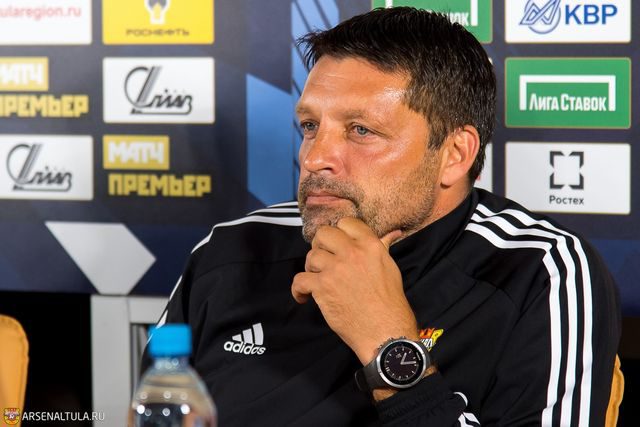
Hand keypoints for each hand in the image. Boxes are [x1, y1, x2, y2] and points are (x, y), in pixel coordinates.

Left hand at [291, 217, 418, 364]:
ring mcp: (335, 269)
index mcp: (370, 245)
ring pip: (310, 256)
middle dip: (320, 245)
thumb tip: (390, 234)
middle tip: (323, 260)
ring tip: (317, 281)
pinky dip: (298, 290)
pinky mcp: (322, 287)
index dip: (339, 233)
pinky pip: (299, 280)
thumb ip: (382, 248)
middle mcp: (352, 253)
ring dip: (311, 269)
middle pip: (324, 234)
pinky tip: (304, 296)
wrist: (385, 331)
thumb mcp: (390, 268)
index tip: (337, 245)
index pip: (347, 222)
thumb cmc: (391, 303)